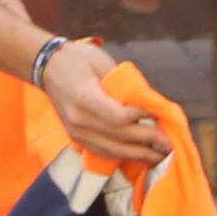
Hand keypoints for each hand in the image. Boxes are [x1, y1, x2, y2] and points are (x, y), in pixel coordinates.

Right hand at [37, 41, 170, 166]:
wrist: (47, 67)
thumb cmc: (77, 59)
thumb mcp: (102, 63)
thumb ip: (124, 85)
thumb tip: (151, 104)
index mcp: (84, 98)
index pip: (119, 117)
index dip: (142, 119)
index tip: (158, 115)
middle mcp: (78, 120)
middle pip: (119, 137)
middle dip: (147, 142)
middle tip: (169, 144)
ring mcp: (75, 132)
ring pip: (112, 150)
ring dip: (138, 155)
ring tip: (159, 156)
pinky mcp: (76, 138)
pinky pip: (102, 152)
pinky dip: (122, 155)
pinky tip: (139, 155)